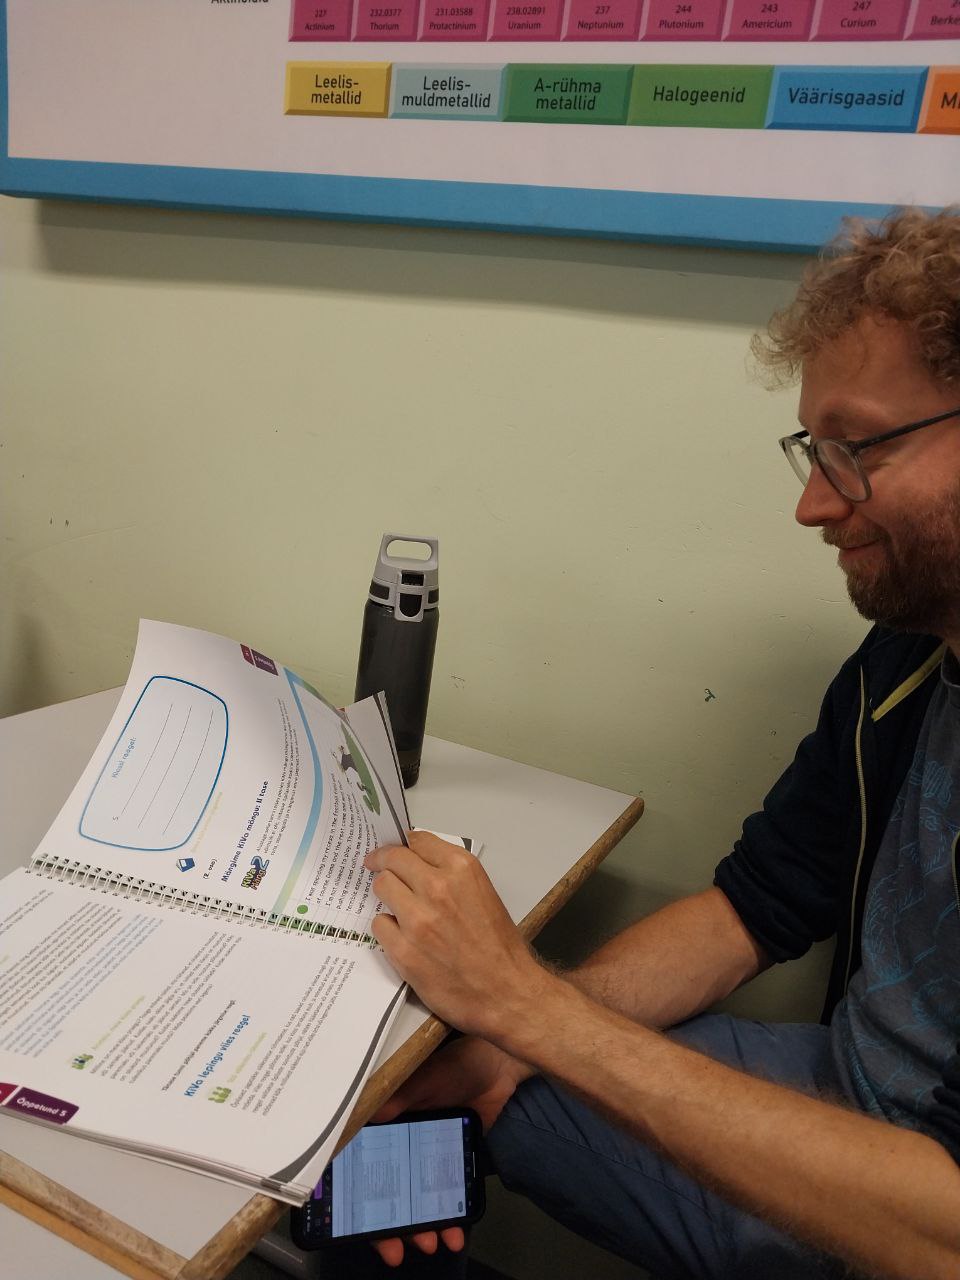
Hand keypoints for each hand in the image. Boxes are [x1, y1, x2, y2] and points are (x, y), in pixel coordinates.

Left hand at [364, 831, 547, 1038]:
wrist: (506, 992)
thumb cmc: (499, 946)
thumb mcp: (484, 893)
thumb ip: (452, 875)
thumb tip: (420, 865)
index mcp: (462, 870)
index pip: (418, 840)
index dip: (403, 844)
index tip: (394, 848)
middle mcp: (437, 888)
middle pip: (392, 860)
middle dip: (383, 862)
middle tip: (376, 866)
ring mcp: (417, 920)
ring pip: (382, 888)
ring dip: (386, 895)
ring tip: (396, 906)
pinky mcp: (403, 950)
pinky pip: (379, 924)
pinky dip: (387, 927)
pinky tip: (401, 935)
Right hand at [371, 1036, 531, 1267]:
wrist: (500, 1067)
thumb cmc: (457, 1064)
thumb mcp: (427, 1076)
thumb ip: (404, 1093)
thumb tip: (376, 1114)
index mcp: (384, 1124)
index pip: (360, 1165)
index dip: (355, 1196)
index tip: (354, 1222)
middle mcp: (399, 1145)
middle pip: (386, 1193)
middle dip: (390, 1226)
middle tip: (397, 1249)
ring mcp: (425, 1158)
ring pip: (415, 1202)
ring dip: (421, 1228)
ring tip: (432, 1244)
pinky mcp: (451, 1165)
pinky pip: (444, 1198)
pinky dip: (449, 1218)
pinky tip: (455, 1233)